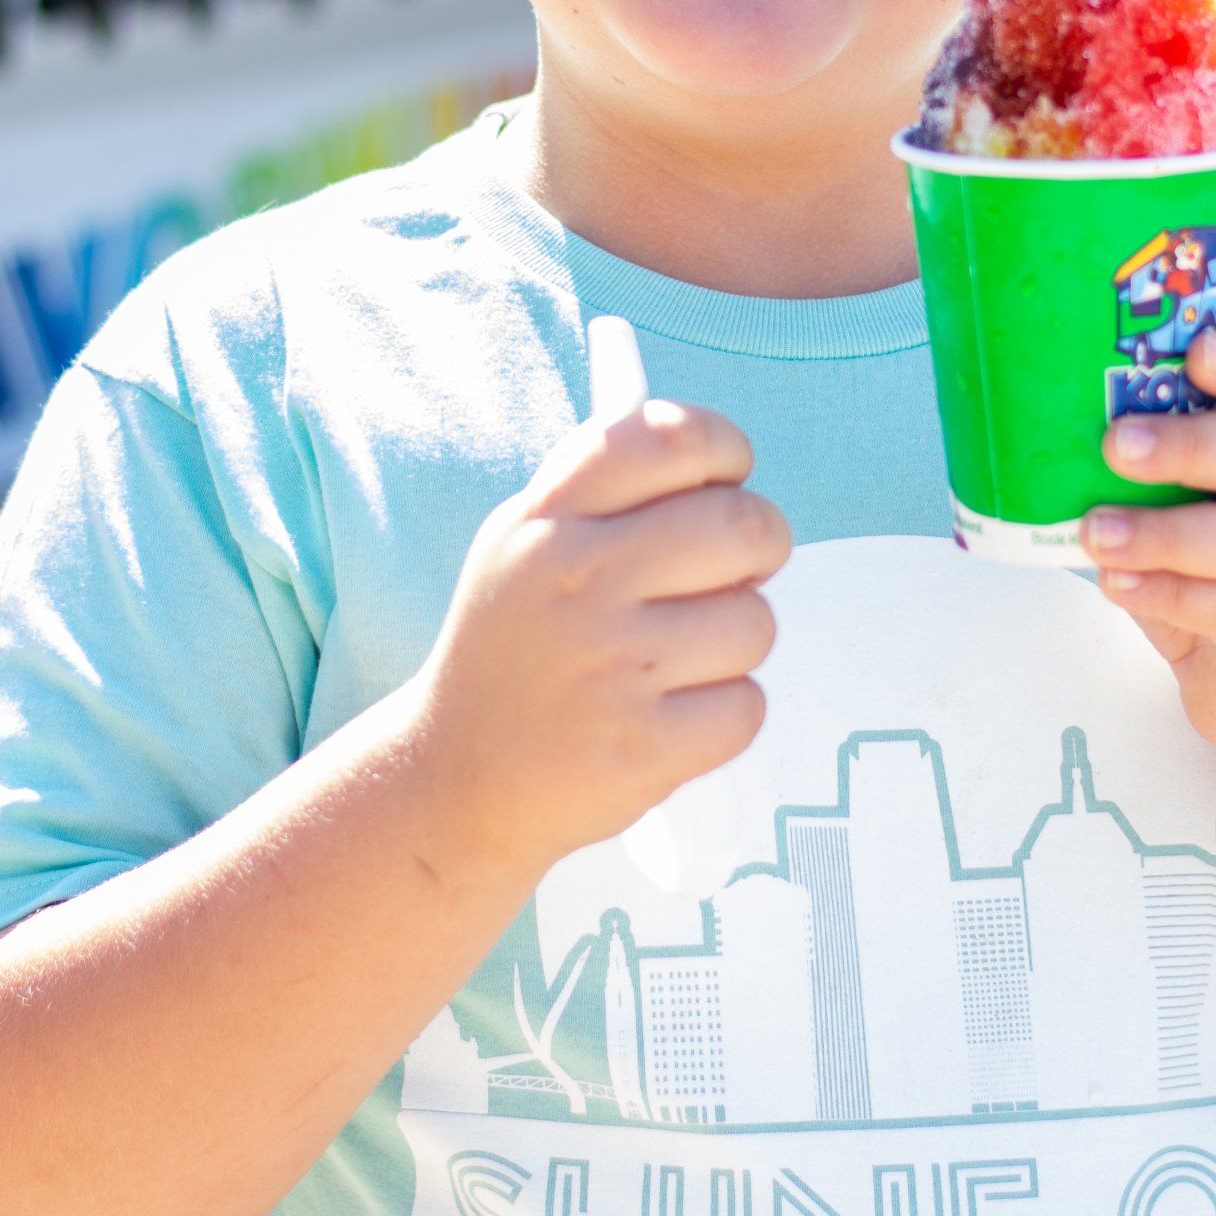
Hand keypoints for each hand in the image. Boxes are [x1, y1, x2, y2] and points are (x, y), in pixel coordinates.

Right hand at [412, 400, 788, 881]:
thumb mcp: (521, 544)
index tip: (728, 478)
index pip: (670, 437)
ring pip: (755, 622)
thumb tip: (713, 457)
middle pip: (743, 525)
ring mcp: (611, 666)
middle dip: (762, 547)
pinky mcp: (642, 748)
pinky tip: (672, 715)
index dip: (724, 449)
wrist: (453, 779)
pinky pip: (746, 706)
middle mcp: (577, 579)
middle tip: (734, 573)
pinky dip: (724, 714)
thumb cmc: (513, 651)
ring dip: (736, 643)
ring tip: (680, 659)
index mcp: (548, 519)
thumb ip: (602, 490)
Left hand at [1080, 330, 1215, 767]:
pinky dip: (1172, 592)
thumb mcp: (1176, 514)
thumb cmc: (1203, 578)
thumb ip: (1142, 474)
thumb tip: (1043, 430)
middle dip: (1196, 445)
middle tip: (1116, 446)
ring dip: (1167, 532)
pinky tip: (1120, 584)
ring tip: (1095, 532)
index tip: (1198, 353)